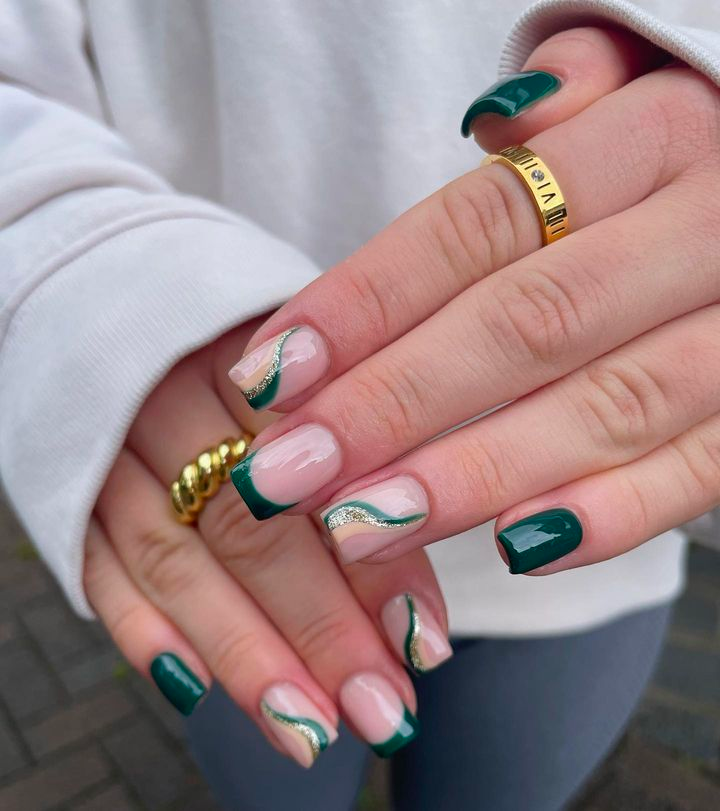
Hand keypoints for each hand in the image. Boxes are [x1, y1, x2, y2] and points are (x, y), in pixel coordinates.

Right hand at [83, 319, 450, 767]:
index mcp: (252, 356)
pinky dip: (143, 628)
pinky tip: (196, 687)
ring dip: (242, 651)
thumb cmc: (253, 353)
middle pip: (248, 526)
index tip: (422, 640)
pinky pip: (97, 563)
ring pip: (175, 559)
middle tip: (377, 705)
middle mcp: (173, 398)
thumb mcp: (313, 372)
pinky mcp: (73, 480)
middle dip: (316, 626)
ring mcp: (114, 445)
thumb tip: (418, 611)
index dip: (373, 562)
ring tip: (305, 725)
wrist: (121, 301)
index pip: (320, 470)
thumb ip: (366, 467)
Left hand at [227, 27, 719, 574]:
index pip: (482, 224)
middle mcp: (709, 231)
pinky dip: (612, 515)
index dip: (367, 302)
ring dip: (473, 477)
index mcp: (657, 139)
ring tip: (359, 526)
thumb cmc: (676, 164)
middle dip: (395, 405)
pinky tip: (513, 550)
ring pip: (607, 409)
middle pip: (528, 324)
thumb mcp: (632, 100)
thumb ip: (567, 103)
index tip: (270, 373)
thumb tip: (498, 118)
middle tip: (290, 473)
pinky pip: (700, 472)